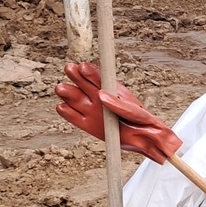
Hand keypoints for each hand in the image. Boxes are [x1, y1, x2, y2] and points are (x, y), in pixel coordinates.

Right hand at [55, 63, 182, 163]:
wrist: (143, 139)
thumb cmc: (143, 122)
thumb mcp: (136, 112)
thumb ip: (120, 105)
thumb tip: (101, 96)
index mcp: (112, 88)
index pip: (98, 75)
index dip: (90, 71)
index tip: (83, 67)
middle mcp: (99, 96)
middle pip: (83, 82)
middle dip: (76, 75)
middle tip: (70, 70)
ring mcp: (92, 110)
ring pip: (75, 97)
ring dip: (68, 92)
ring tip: (62, 89)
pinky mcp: (87, 124)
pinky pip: (73, 116)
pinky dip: (66, 111)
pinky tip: (62, 107)